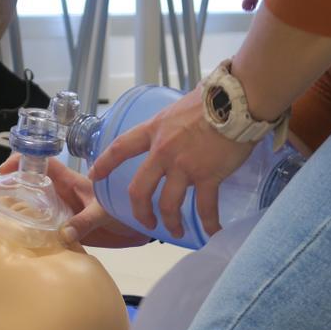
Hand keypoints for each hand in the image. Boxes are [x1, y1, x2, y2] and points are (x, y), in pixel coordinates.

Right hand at [0, 156, 148, 248]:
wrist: (137, 230)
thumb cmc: (123, 212)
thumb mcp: (104, 213)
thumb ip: (85, 222)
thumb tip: (63, 234)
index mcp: (70, 181)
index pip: (42, 163)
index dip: (22, 161)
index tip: (3, 170)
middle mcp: (61, 195)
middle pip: (30, 184)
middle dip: (9, 186)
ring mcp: (61, 212)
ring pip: (33, 205)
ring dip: (15, 208)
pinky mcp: (64, 229)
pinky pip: (42, 228)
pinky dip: (29, 232)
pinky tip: (15, 239)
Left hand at [87, 89, 255, 239]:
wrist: (236, 100)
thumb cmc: (213, 97)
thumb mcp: (179, 108)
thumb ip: (173, 124)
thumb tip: (178, 128)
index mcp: (154, 130)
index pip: (120, 148)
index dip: (105, 163)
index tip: (94, 175)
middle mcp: (163, 152)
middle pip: (139, 190)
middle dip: (139, 211)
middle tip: (145, 222)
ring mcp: (184, 167)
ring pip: (168, 204)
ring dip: (170, 222)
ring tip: (175, 230)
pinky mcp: (207, 176)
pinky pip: (205, 207)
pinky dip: (208, 223)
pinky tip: (212, 232)